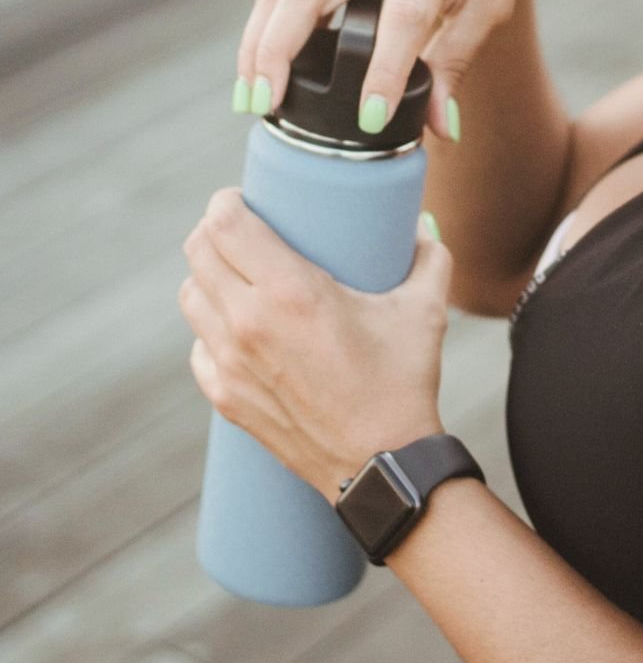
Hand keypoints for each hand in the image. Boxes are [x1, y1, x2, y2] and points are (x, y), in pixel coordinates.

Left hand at [178, 187, 450, 503]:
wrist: (384, 463)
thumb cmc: (403, 383)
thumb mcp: (426, 310)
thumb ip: (430, 257)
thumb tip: (423, 228)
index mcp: (291, 292)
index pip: (223, 223)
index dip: (226, 201)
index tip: (244, 199)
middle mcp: (248, 323)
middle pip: (198, 252)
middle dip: (215, 231)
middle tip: (244, 231)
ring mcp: (230, 363)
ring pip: (191, 296)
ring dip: (210, 277)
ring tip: (239, 276)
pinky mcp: (226, 396)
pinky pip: (199, 345)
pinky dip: (212, 329)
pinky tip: (242, 329)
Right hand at [235, 0, 534, 142]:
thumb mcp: (488, 6)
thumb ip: (456, 63)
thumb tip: (439, 129)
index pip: (403, 18)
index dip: (384, 70)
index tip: (369, 120)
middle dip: (276, 51)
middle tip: (262, 106)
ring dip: (258, 41)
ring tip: (250, 96)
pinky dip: (271, 21)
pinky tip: (264, 63)